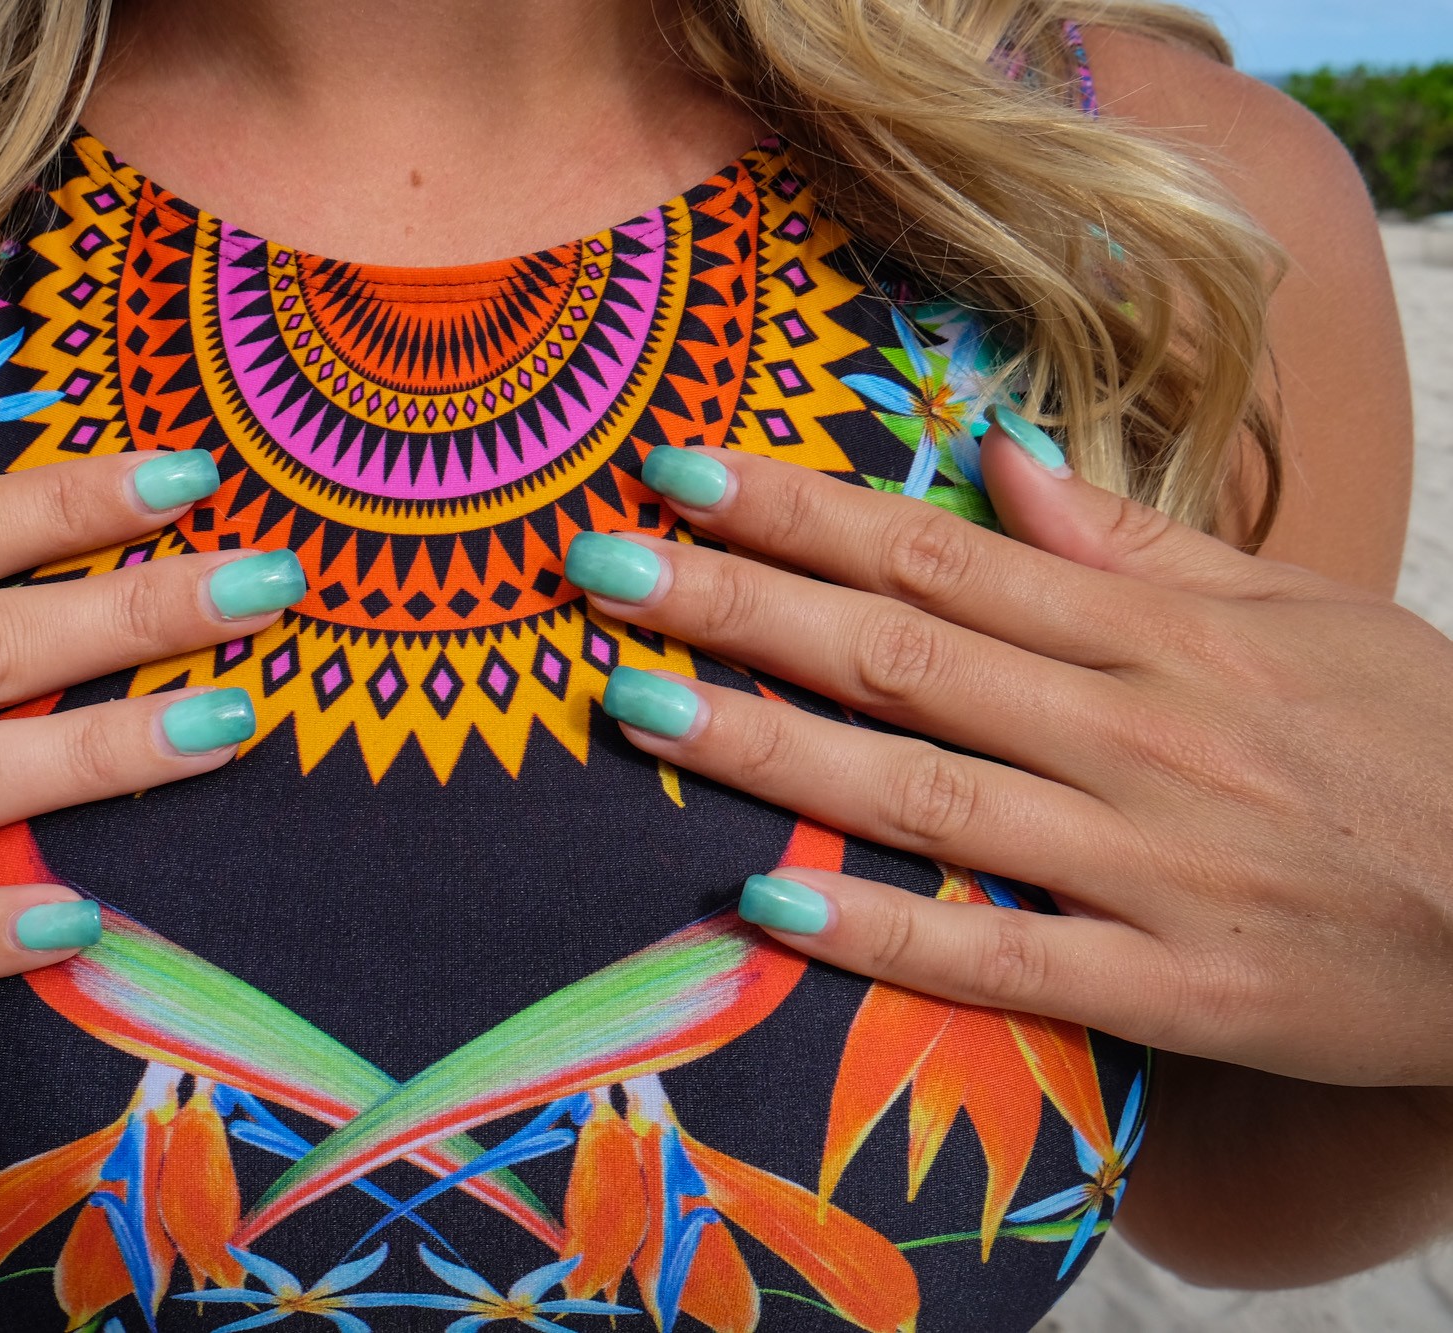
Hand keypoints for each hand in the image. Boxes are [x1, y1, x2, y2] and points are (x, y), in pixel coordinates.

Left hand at [566, 431, 1452, 1085]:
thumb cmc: (1416, 740)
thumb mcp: (1293, 610)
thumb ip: (1133, 544)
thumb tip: (990, 461)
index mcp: (1157, 633)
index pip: (938, 558)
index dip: (801, 513)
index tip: (683, 471)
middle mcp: (1135, 732)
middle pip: (900, 656)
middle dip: (740, 606)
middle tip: (601, 570)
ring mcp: (1148, 862)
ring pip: (923, 792)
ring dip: (769, 749)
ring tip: (636, 707)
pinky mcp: (1173, 986)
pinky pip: (1001, 961)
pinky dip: (883, 934)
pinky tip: (766, 910)